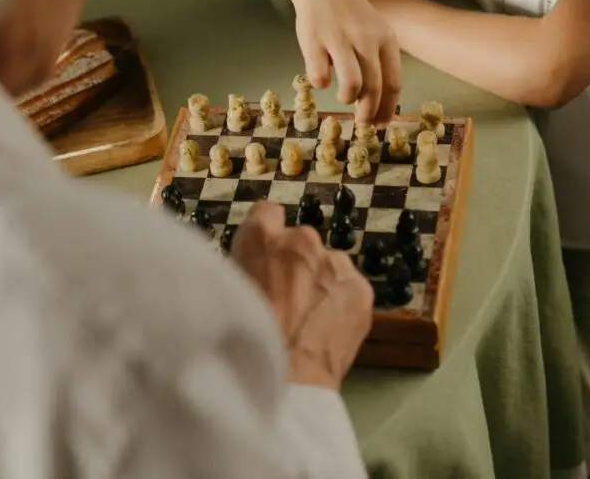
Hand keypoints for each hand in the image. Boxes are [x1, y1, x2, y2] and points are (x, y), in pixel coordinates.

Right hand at [230, 201, 373, 388]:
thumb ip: (247, 269)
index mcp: (261, 236)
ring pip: (329, 265)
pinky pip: (349, 288)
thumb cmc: (242, 338)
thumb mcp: (229, 291)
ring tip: (310, 318)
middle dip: (296, 263)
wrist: (286, 377)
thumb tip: (255, 271)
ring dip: (321, 282)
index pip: (267, 213)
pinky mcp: (361, 289)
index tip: (267, 255)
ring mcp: (336, 262)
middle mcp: (301, 239)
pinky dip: (341, 303)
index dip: (268, 236)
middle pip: (301, 242)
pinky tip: (327, 329)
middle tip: (287, 298)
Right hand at [292, 0, 401, 125]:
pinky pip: (320, 77)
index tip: (382, 123)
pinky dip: (321, 83)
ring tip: (344, 97)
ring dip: (348, 99)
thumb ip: (378, 62)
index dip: (388, 108)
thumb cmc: (351, 15)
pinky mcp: (314, 42)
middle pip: (374, 87)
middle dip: (368, 112)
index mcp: (386, 39)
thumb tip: (376, 102)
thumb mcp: (374, 32)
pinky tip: (321, 76)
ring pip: (351, 85)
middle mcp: (366, 40)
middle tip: (362, 123)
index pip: (394, 82)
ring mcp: (340, 40)